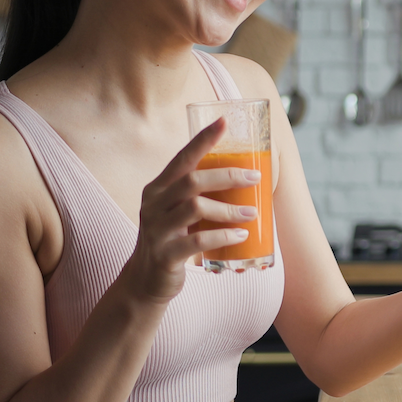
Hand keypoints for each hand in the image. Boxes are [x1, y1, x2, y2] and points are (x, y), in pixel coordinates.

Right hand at [122, 119, 260, 302]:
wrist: (145, 281)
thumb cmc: (173, 239)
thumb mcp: (179, 211)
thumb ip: (199, 194)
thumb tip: (245, 176)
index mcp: (158, 188)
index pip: (182, 157)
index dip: (203, 139)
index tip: (224, 121)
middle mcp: (153, 204)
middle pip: (192, 180)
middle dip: (227, 175)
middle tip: (255, 177)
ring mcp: (156, 230)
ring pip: (196, 208)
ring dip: (230, 208)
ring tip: (252, 212)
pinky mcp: (165, 254)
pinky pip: (197, 241)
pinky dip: (223, 235)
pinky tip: (241, 236)